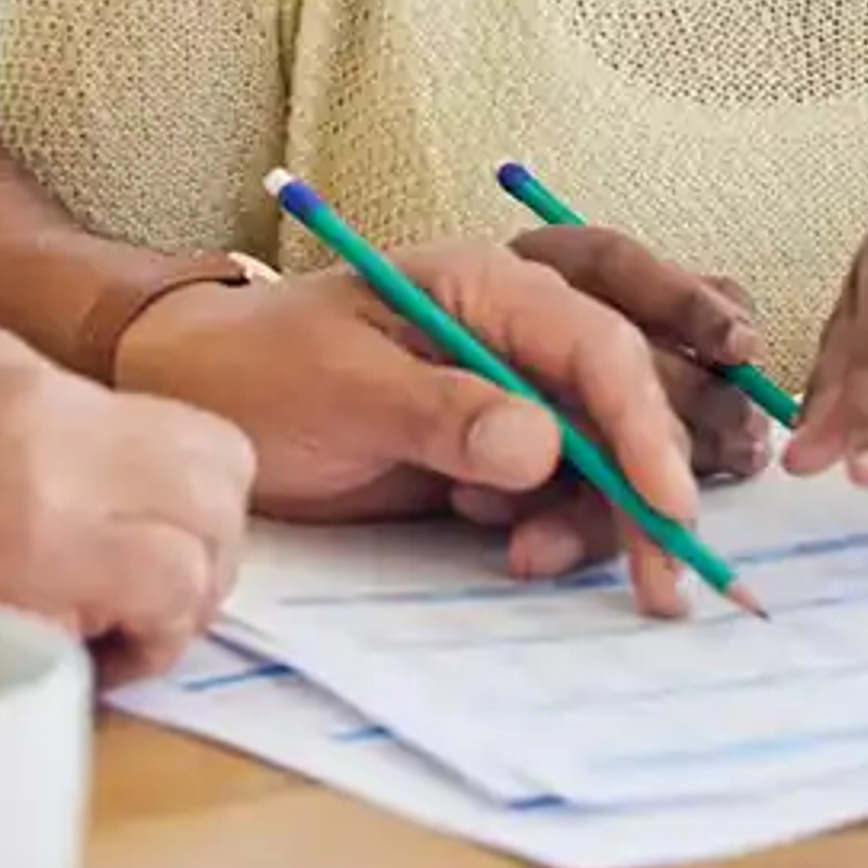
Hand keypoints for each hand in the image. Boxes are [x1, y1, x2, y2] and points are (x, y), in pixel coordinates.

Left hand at [114, 231, 730, 616]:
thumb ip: (441, 413)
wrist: (202, 405)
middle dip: (650, 487)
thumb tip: (543, 446)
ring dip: (598, 519)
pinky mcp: (501, 457)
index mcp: (488, 286)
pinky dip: (560, 531)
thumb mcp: (339, 387)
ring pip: (609, 459)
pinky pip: (568, 496)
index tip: (665, 507)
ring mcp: (514, 397)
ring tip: (525, 559)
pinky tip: (511, 550)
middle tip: (658, 580)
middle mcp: (519, 335)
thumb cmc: (259, 372)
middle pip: (628, 403)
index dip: (644, 425)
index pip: (597, 346)